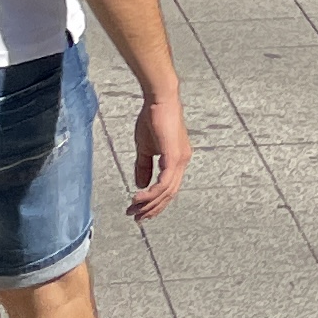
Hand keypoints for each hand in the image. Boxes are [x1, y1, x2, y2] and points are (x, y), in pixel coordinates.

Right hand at [125, 91, 189, 219]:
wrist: (159, 100)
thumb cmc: (153, 119)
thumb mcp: (145, 148)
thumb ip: (144, 166)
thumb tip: (141, 186)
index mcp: (178, 161)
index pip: (169, 189)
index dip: (156, 203)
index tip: (140, 211)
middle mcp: (182, 162)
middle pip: (169, 194)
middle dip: (152, 208)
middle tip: (136, 217)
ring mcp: (180, 160)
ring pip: (166, 191)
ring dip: (149, 203)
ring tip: (134, 209)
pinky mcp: (174, 156)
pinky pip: (164, 182)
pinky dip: (152, 193)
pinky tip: (138, 197)